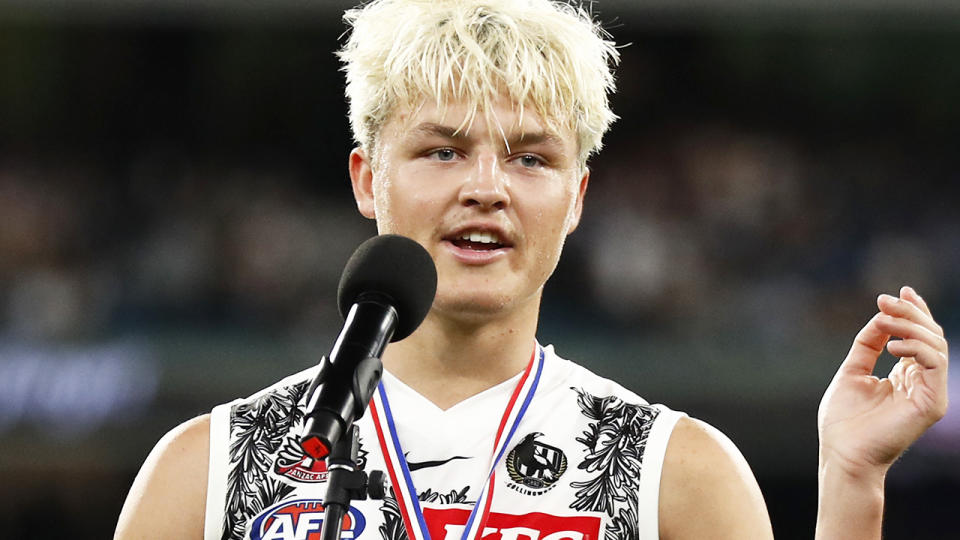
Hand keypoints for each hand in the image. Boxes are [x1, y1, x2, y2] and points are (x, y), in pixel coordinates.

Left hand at [818, 286, 948, 476]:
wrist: (842, 454)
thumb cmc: (843, 421)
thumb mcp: (852, 372)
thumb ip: (868, 345)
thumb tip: (880, 317)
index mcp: (906, 375)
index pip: (919, 337)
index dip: (913, 312)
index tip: (897, 292)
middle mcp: (922, 382)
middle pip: (930, 335)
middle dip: (909, 312)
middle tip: (884, 300)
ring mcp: (930, 393)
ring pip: (935, 344)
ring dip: (909, 325)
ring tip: (883, 320)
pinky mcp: (932, 404)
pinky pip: (935, 364)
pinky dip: (916, 348)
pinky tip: (892, 347)